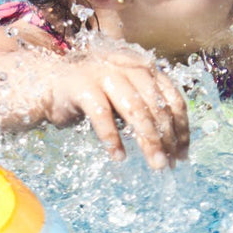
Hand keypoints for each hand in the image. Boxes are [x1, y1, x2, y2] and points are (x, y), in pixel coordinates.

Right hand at [41, 46, 188, 168]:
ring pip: (136, 111)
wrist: (49, 81)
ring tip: (156, 165)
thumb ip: (145, 107)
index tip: (183, 154)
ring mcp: (105, 75)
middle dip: (168, 139)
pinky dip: (112, 139)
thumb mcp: (124, 96)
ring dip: (149, 141)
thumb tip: (172, 142)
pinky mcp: (83, 87)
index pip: (173, 99)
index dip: (181, 128)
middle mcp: (128, 67)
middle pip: (157, 107)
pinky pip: (103, 116)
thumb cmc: (91, 93)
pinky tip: (118, 157)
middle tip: (170, 165)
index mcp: (144, 68)